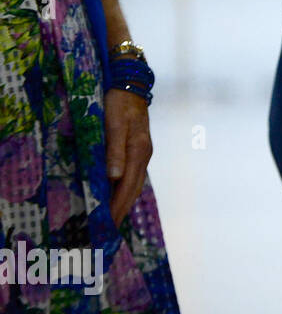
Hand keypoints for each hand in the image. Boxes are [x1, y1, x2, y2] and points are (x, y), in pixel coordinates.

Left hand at [104, 87, 150, 227]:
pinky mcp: (138, 148)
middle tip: (108, 230)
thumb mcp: (115, 123)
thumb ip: (114, 150)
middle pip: (133, 189)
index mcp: (138, 151)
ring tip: (112, 218)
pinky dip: (125, 189)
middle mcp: (143, 155)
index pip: (127, 186)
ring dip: (124, 202)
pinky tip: (117, 194)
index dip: (118, 206)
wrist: (131, 83)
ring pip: (134, 183)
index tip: (108, 224)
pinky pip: (132, 175)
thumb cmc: (120, 102)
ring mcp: (142, 152)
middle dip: (121, 210)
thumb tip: (114, 177)